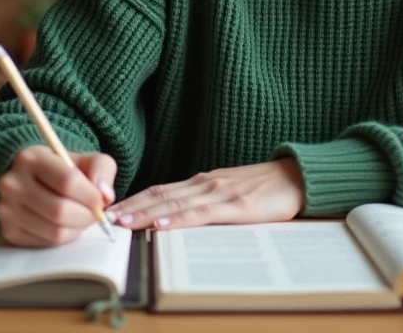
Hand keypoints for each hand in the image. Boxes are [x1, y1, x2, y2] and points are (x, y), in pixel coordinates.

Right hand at [0, 145, 116, 247]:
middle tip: (95, 214)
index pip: (67, 181)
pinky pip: (46, 243)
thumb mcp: (85, 159)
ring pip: (54, 231)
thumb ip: (102, 169)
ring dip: (77, 229)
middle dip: (86, 216)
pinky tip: (65, 225)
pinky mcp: (8, 231)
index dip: (91, 196)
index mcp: (31, 158)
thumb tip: (105, 195)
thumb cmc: (62, 170)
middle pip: (60, 210)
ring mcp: (6, 209)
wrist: (32, 180)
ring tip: (81, 218)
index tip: (101, 201)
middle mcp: (12, 183)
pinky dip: (63, 238)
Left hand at [105, 159, 304, 230]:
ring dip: (145, 214)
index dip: (133, 200)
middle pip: (160, 195)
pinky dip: (179, 220)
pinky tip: (163, 226)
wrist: (297, 176)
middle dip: (130, 208)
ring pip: (175, 204)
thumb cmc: (265, 188)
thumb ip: (205, 203)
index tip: (111, 211)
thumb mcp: (229, 193)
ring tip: (123, 223)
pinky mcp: (238, 207)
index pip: (160, 190)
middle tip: (104, 219)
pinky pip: (203, 214)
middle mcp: (205, 184)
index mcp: (202, 182)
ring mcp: (220, 193)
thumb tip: (177, 218)